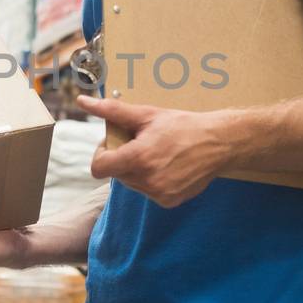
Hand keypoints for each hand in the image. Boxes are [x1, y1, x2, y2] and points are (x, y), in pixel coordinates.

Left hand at [78, 95, 232, 207]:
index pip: (98, 167)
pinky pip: (148, 192)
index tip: (114, 143)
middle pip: (116, 174)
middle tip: (141, 143)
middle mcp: (147, 180)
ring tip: (157, 153)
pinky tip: (168, 166)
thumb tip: (82, 101)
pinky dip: (152, 180)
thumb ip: (111, 110)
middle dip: (122, 158)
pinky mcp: (170, 201)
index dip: (101, 153)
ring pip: (131, 183)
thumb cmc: (182, 125)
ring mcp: (159, 194)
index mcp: (138, 158)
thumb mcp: (146, 114)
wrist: (219, 142)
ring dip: (137, 170)